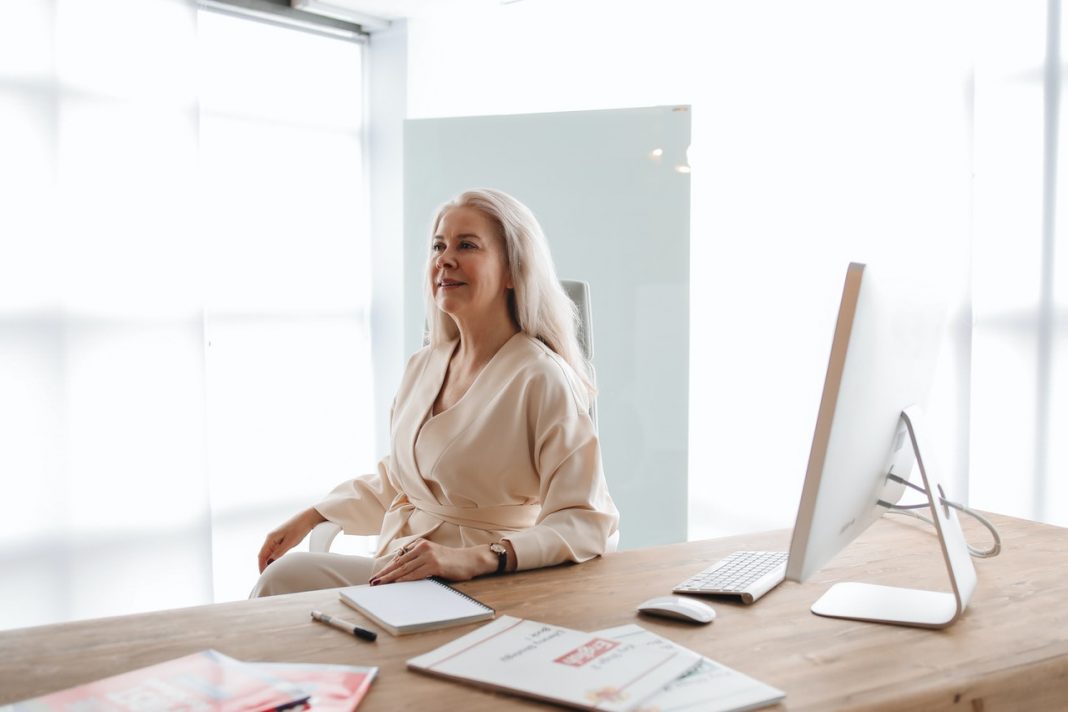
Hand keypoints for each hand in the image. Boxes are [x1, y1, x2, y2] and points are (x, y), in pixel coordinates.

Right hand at [257, 507, 326, 572]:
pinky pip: (274, 551)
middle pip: (263, 555)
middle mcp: (271, 538)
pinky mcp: (281, 540)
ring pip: (269, 553)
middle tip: (267, 576)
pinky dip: (274, 558)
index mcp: (270, 538)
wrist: (307, 518)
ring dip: (269, 562)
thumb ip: (280, 551)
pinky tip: (278, 564)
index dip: (261, 566)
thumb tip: (270, 561)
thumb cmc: (299, 528)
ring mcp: (275, 539)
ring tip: (272, 572)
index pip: (262, 555)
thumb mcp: (290, 541)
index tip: (263, 575)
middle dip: (263, 565)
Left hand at [370, 538, 502, 584]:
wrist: (470, 560)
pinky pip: (416, 573)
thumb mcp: (432, 557)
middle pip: (399, 563)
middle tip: (373, 581)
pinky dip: (405, 579)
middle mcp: (423, 548)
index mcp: (421, 545)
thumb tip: (402, 573)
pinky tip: (397, 583)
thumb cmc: (451, 562)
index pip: (400, 558)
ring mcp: (428, 556)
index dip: (387, 568)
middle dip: (385, 573)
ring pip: (405, 569)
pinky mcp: (435, 564)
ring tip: (380, 584)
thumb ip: (419, 562)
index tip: (377, 576)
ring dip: (391, 577)